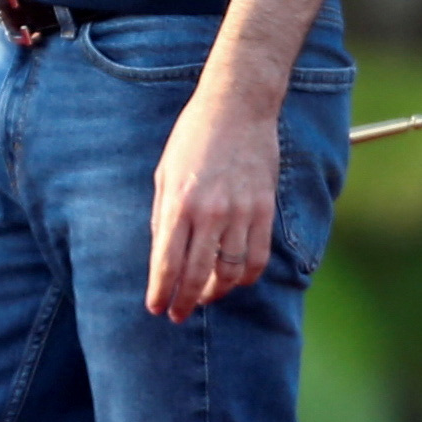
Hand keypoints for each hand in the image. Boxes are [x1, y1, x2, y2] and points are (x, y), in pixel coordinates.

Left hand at [144, 77, 280, 321]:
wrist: (237, 108)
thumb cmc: (193, 139)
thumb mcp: (164, 174)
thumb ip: (163, 216)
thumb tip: (161, 256)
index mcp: (180, 204)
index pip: (167, 264)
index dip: (161, 293)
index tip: (156, 308)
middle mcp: (210, 213)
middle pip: (198, 276)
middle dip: (185, 302)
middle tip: (178, 314)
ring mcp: (241, 212)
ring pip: (230, 273)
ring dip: (216, 293)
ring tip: (205, 297)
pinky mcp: (264, 209)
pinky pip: (257, 258)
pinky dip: (245, 277)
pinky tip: (234, 279)